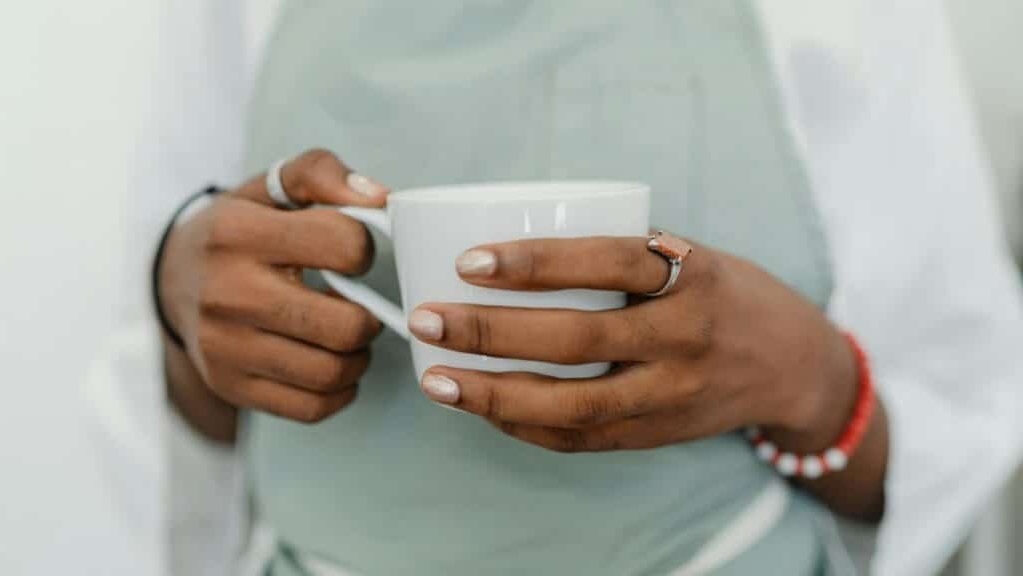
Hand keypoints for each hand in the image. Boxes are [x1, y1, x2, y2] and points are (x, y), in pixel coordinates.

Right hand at [160, 149, 387, 423]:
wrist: (171, 280)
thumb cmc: (239, 232)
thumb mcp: (270, 187)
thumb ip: (322, 173)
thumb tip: (378, 196)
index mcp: (239, 234)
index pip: (343, 245)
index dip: (363, 248)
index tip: (349, 254)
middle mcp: (228, 294)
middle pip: (345, 325)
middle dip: (369, 317)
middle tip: (358, 306)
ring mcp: (225, 348)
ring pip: (332, 372)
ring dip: (358, 358)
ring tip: (346, 336)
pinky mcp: (231, 386)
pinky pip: (312, 407)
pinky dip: (338, 391)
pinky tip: (330, 364)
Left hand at [408, 235, 857, 453]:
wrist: (794, 366)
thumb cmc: (726, 295)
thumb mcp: (693, 256)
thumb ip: (625, 254)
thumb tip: (519, 243)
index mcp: (692, 277)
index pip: (610, 262)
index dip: (537, 261)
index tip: (469, 261)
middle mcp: (685, 338)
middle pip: (579, 340)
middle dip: (493, 332)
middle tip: (428, 319)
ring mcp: (671, 396)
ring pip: (575, 406)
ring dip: (495, 395)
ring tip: (436, 379)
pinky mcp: (658, 435)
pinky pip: (583, 439)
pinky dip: (525, 425)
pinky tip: (481, 407)